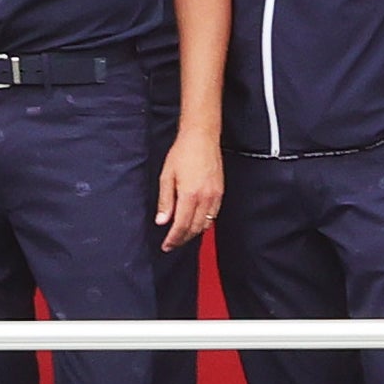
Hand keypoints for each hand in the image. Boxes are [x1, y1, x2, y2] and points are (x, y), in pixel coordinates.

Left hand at [155, 126, 223, 250]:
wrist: (201, 138)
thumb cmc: (182, 153)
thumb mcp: (166, 176)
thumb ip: (165, 201)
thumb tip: (162, 221)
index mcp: (190, 195)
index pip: (181, 226)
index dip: (173, 239)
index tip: (166, 245)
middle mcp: (205, 198)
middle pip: (195, 228)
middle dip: (182, 239)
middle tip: (172, 244)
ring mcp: (215, 196)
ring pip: (205, 224)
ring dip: (193, 233)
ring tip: (181, 235)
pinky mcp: (221, 192)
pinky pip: (213, 216)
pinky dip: (204, 223)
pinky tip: (195, 222)